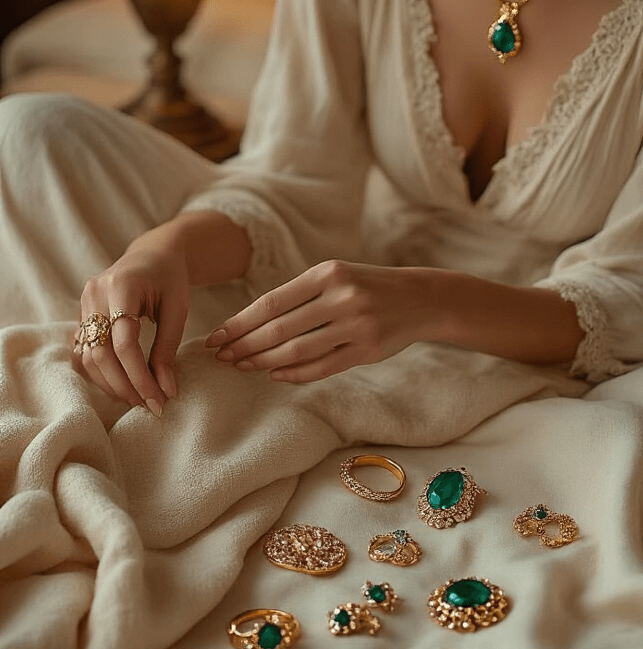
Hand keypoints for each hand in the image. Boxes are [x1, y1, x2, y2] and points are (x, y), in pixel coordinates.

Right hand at [73, 232, 189, 412]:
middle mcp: (95, 294)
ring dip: (112, 384)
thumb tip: (166, 391)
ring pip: (88, 357)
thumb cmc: (170, 279)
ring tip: (139, 397)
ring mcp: (84, 303)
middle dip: (125, 385)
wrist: (153, 254)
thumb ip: (168, 349)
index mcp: (122, 286)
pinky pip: (85, 351)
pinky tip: (123, 384)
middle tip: (150, 404)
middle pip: (101, 354)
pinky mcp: (82, 314)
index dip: (141, 377)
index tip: (160, 400)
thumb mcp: (177, 309)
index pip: (124, 343)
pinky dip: (102, 373)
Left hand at [205, 260, 434, 383]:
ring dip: (264, 362)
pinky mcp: (368, 350)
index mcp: (327, 273)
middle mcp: (342, 296)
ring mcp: (356, 325)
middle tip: (222, 357)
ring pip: (297, 351)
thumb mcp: (336, 276)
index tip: (216, 336)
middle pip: (279, 328)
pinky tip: (276, 375)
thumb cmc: (367, 287)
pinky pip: (322, 367)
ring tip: (243, 367)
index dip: (239, 322)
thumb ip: (300, 295)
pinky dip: (295, 373)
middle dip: (245, 345)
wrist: (421, 298)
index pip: (272, 302)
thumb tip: (251, 324)